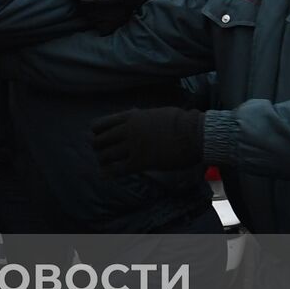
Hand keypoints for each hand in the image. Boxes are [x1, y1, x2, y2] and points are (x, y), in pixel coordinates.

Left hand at [90, 107, 204, 176]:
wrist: (194, 133)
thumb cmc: (179, 122)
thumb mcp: (154, 113)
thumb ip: (139, 115)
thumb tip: (133, 113)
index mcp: (130, 116)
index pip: (100, 124)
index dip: (96, 132)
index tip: (95, 137)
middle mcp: (127, 130)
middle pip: (99, 141)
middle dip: (98, 148)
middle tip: (100, 153)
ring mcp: (132, 146)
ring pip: (106, 155)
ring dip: (103, 161)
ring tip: (105, 164)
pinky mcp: (140, 162)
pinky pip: (117, 169)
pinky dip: (108, 173)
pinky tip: (105, 175)